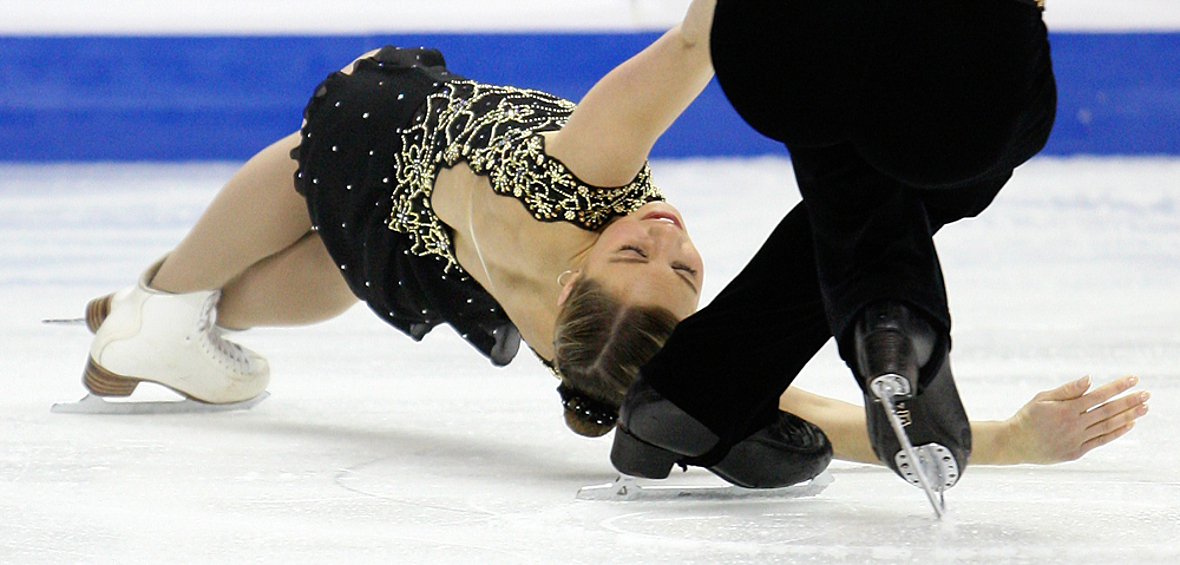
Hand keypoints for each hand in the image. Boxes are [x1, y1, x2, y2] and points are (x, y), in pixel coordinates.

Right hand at [1007, 375, 1148, 463]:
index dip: (1117, 387)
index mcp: (1066, 410)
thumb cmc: (1027, 417)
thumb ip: (1067, 390)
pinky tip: (1129, 424)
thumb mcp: (1042, 398)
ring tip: (1144, 408)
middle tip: (1147, 394)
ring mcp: (1077, 440)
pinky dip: (1117, 432)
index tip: (1133, 379)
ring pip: (1108, 426)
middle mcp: (1075, 425)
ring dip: (1129, 416)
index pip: (1098, 395)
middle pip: (1108, 411)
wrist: (1015, 444)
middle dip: (1129, 401)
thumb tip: (1089, 379)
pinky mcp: (1077, 451)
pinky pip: (1102, 440)